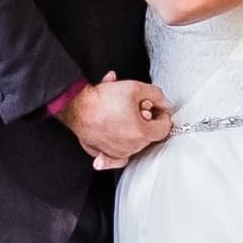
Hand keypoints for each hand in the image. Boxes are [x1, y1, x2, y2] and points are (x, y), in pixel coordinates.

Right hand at [58, 74, 173, 170]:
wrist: (78, 108)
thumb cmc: (103, 100)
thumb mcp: (135, 88)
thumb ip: (156, 95)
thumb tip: (162, 102)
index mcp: (142, 133)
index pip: (164, 128)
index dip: (162, 114)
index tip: (155, 107)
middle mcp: (131, 147)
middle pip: (148, 133)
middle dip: (146, 119)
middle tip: (136, 105)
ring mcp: (117, 153)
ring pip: (133, 140)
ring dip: (132, 127)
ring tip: (122, 111)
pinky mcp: (105, 154)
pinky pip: (117, 155)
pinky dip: (119, 146)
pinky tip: (117, 137)